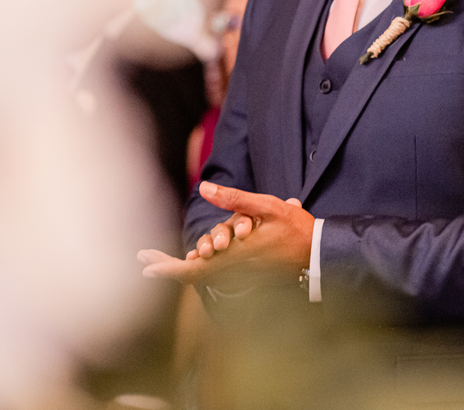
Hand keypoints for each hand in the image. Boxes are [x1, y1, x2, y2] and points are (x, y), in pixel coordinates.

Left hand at [137, 183, 314, 283]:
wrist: (319, 254)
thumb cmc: (295, 230)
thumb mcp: (267, 207)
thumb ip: (234, 199)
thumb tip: (204, 188)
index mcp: (234, 254)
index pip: (192, 269)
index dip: (166, 269)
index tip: (144, 266)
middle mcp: (234, 269)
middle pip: (192, 275)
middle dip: (167, 268)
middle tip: (144, 260)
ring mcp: (241, 275)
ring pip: (204, 276)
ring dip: (182, 269)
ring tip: (161, 261)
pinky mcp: (248, 276)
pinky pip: (218, 276)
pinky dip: (201, 269)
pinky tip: (196, 260)